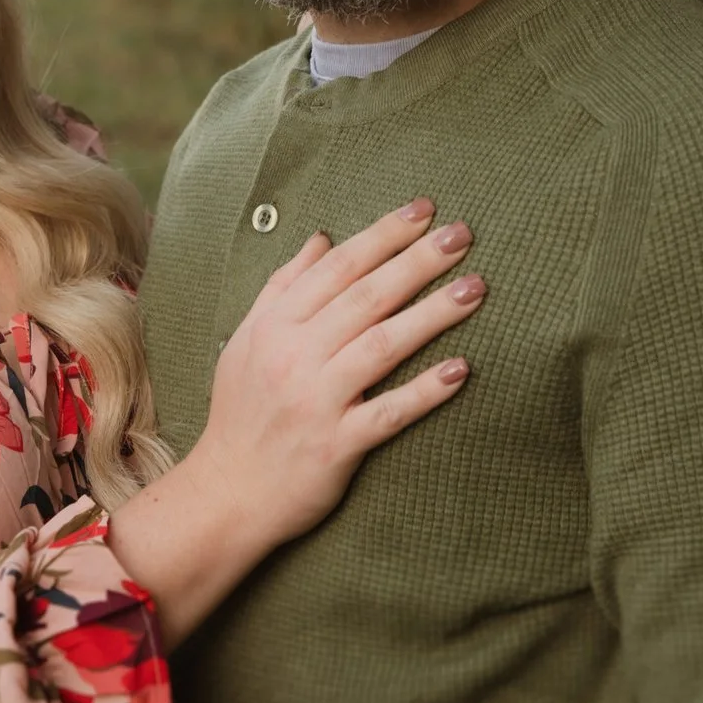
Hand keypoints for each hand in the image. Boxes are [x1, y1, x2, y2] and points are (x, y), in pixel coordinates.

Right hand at [107, 199, 481, 645]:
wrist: (228, 492)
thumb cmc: (243, 412)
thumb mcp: (248, 339)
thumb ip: (283, 286)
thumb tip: (321, 238)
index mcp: (275, 325)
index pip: (337, 267)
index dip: (383, 235)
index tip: (423, 210)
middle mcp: (294, 356)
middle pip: (366, 297)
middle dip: (417, 261)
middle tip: (462, 235)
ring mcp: (316, 400)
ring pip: (382, 346)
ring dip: (433, 314)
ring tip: (475, 289)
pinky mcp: (337, 445)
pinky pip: (388, 413)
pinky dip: (424, 391)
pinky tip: (461, 370)